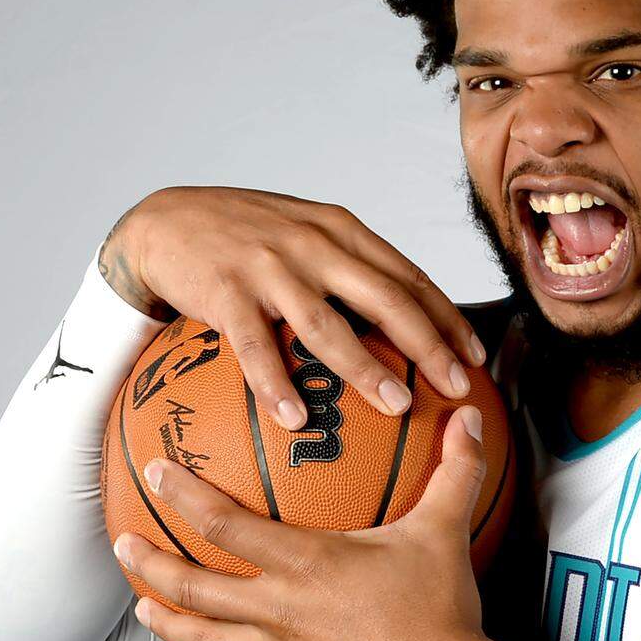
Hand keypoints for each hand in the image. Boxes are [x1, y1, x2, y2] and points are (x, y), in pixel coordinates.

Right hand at [99, 186, 485, 426]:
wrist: (165, 219)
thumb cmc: (247, 236)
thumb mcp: (308, 234)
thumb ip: (351, 267)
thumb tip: (403, 322)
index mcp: (342, 231)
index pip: (410, 276)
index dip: (447, 318)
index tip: (474, 357)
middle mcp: (315, 244)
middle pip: (386, 299)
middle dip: (428, 346)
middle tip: (456, 387)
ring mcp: (271, 267)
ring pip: (328, 324)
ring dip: (366, 369)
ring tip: (398, 406)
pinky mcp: (226, 292)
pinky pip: (256, 346)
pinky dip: (276, 385)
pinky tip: (295, 420)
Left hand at [111, 405, 489, 640]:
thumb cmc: (440, 612)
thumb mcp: (445, 530)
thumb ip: (455, 469)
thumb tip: (469, 417)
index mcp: (306, 564)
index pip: (224, 523)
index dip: (184, 494)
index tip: (156, 471)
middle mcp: (280, 611)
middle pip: (193, 588)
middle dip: (149, 563)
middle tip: (123, 544)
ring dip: (169, 622)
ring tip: (145, 609)